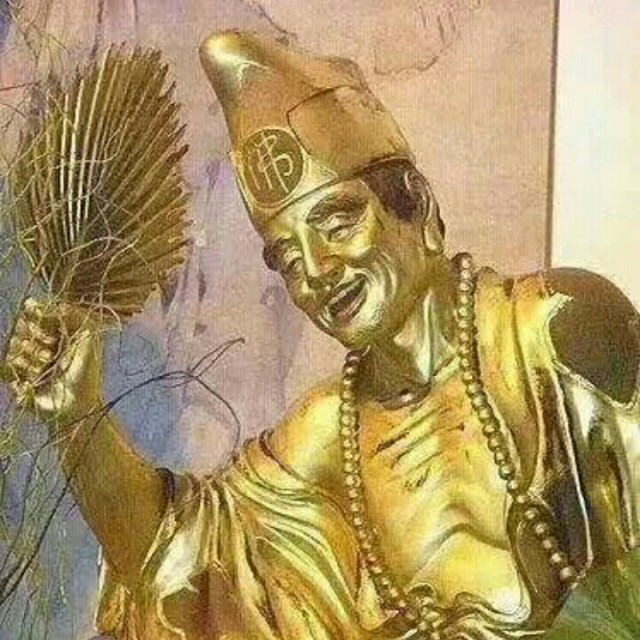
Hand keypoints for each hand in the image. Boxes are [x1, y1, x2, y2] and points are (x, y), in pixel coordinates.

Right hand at [3, 299, 104, 423]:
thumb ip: (72, 314)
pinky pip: (6, 363)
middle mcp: (39, 342)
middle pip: (22, 326)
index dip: (39, 316)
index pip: (35, 311)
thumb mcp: (89, 337)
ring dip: (31, 356)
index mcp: (56, 331)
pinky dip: (20, 370)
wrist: (77, 405)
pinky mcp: (15, 377)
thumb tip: (43, 303)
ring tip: (46, 367)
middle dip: (37, 338)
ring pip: (13, 344)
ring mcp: (25, 359)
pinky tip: (33, 378)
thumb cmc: (87, 372)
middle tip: (51, 352)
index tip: (49, 326)